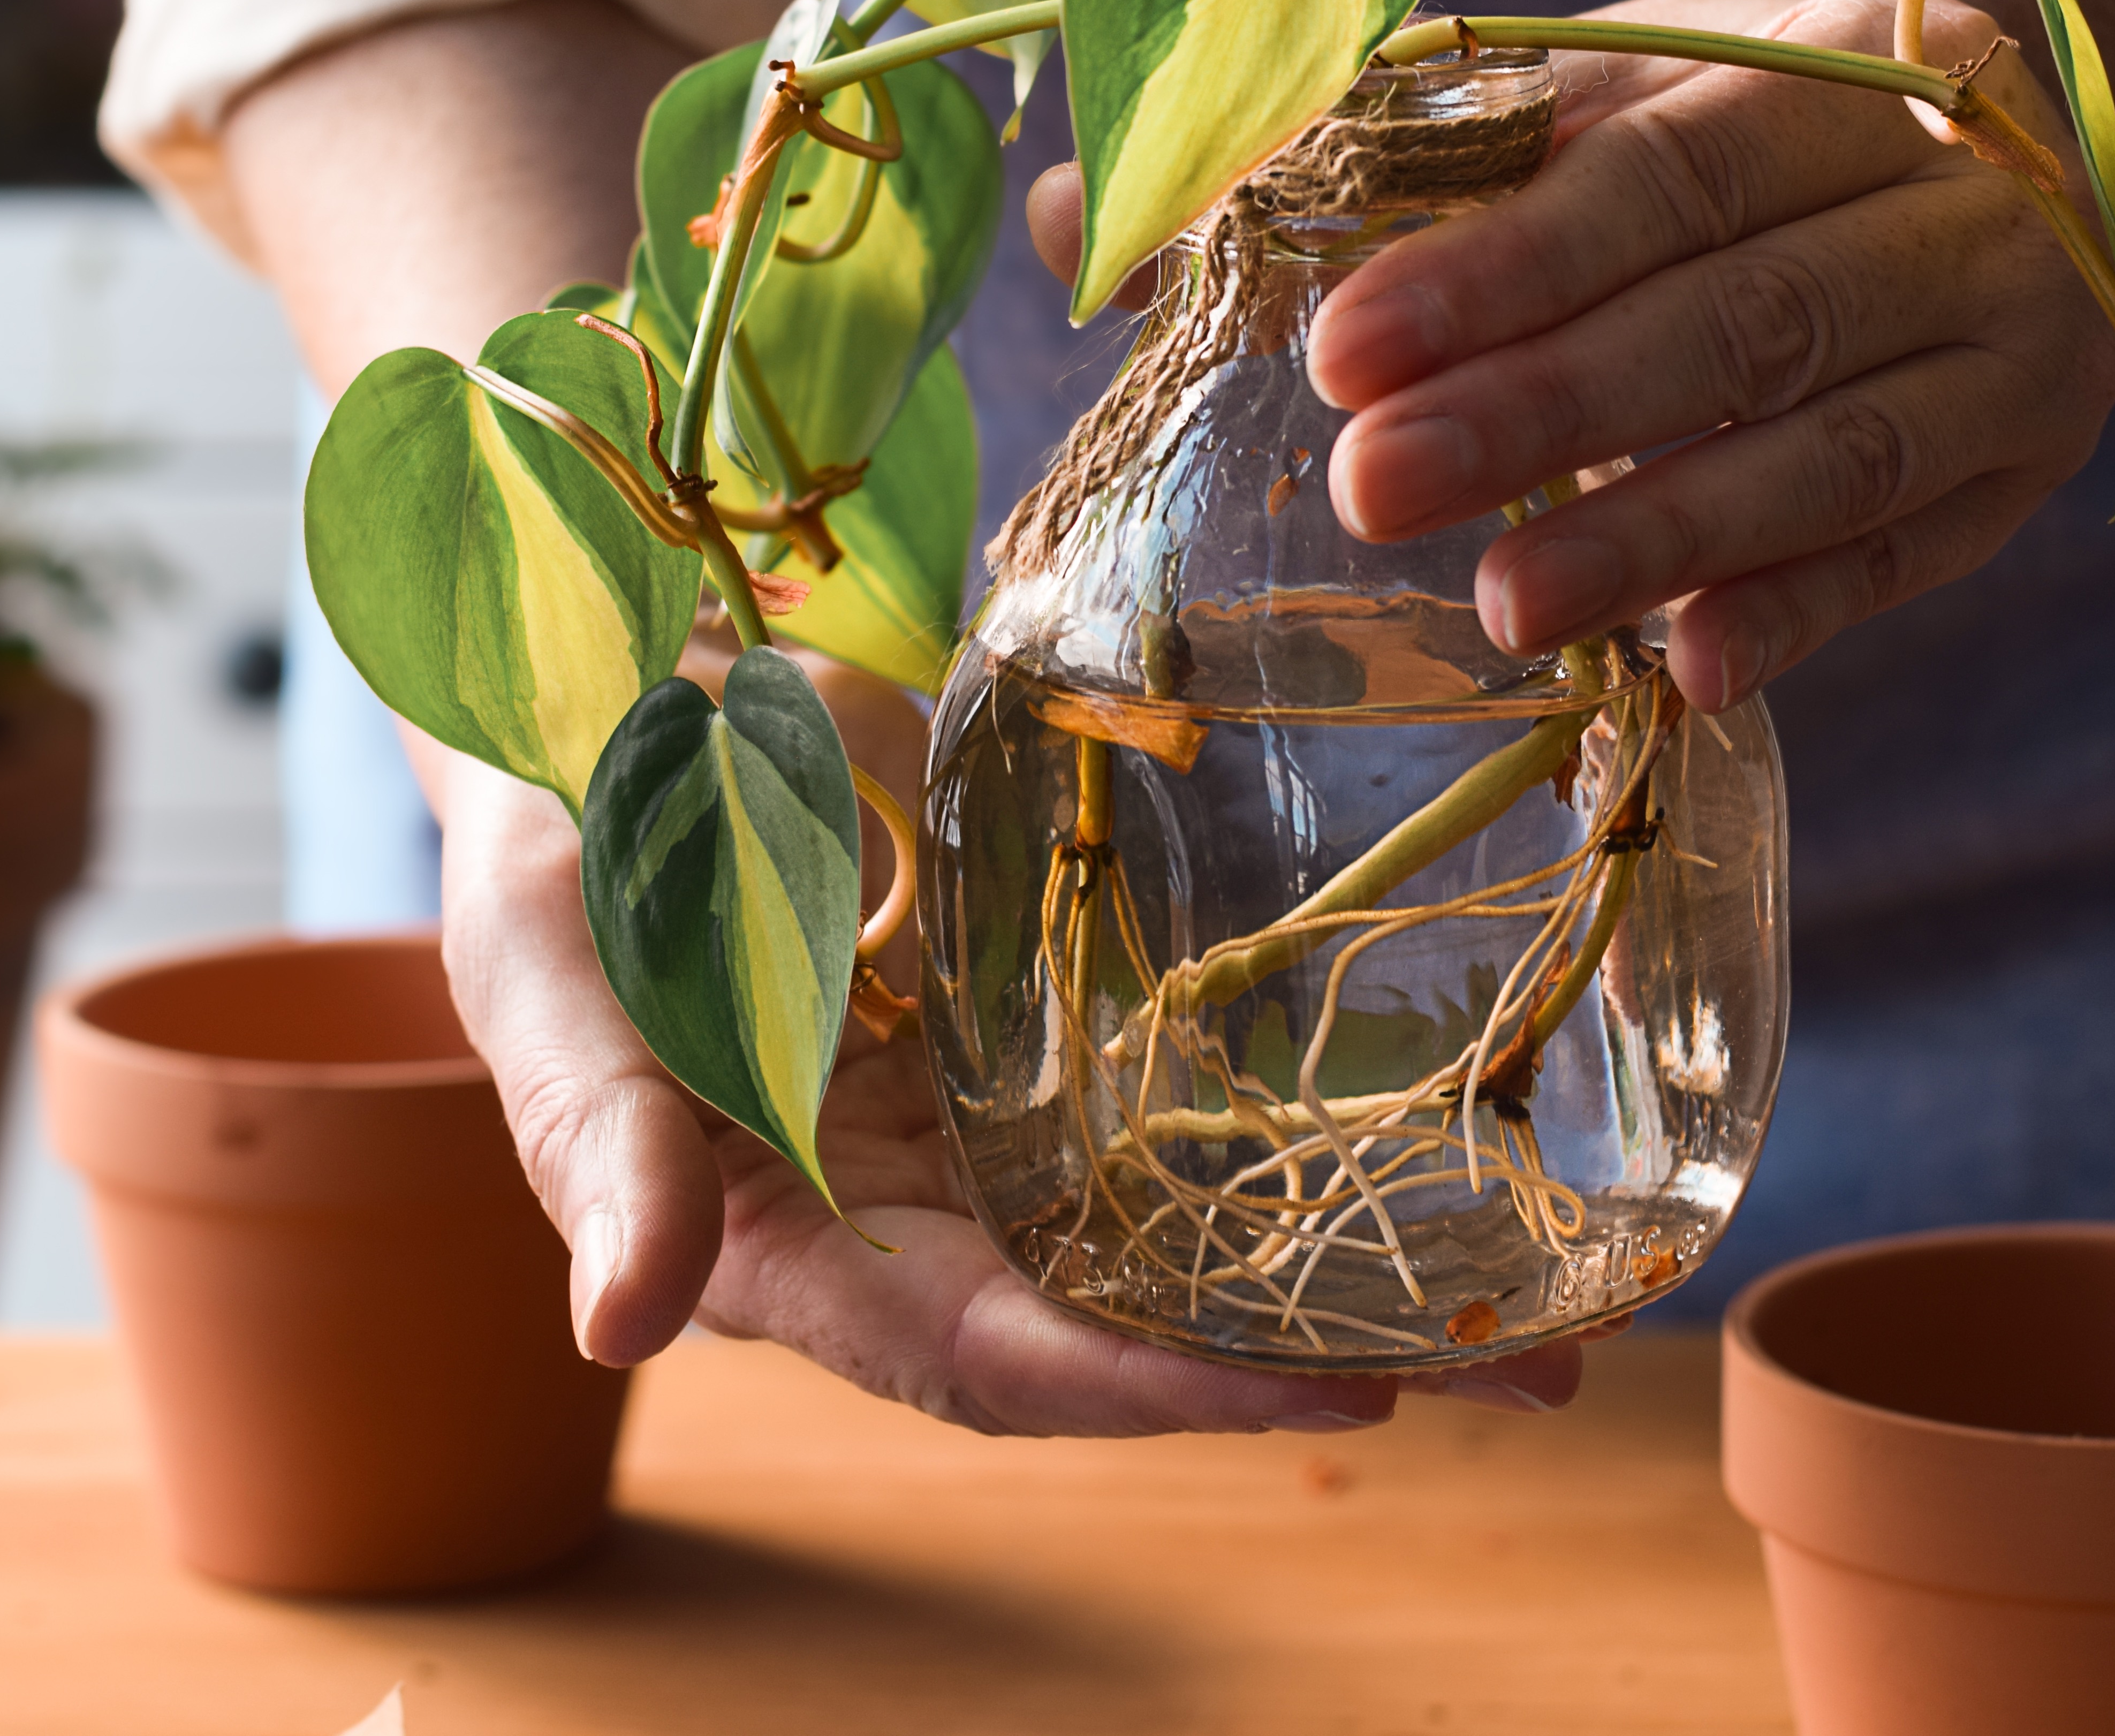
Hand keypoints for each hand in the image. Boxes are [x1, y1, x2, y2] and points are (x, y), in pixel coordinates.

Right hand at [418, 652, 1587, 1437]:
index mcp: (799, 1255)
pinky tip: (1457, 1132)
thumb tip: (617, 1330)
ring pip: (1190, 1227)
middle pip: (1134, 1324)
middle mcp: (921, 1222)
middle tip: (1544, 1372)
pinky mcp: (1041, 1032)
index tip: (1326, 1393)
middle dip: (1327, 1359)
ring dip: (1364, 1266)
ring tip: (1565, 1292)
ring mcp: (993, 1132)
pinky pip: (1190, 1099)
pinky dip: (1315, 1129)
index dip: (1144, 1386)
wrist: (606, 722)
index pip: (989, 1360)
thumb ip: (599, 1154)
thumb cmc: (549, 867)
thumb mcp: (548, 993)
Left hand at [1030, 0, 2114, 710]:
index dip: (1494, 265)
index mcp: (1808, 74)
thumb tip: (1076, 216)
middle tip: (1367, 490)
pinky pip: (1908, 556)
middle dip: (1543, 412)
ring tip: (1497, 608)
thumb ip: (1355, 151)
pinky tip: (1690, 672)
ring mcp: (2000, 343)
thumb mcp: (1584, 88)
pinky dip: (1799, 614)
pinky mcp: (2018, 469)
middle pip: (1729, 319)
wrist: (2036, 126)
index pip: (1643, 175)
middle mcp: (1930, 202)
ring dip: (1658, 537)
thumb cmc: (1731, 125)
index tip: (1336, 348)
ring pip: (1829, 452)